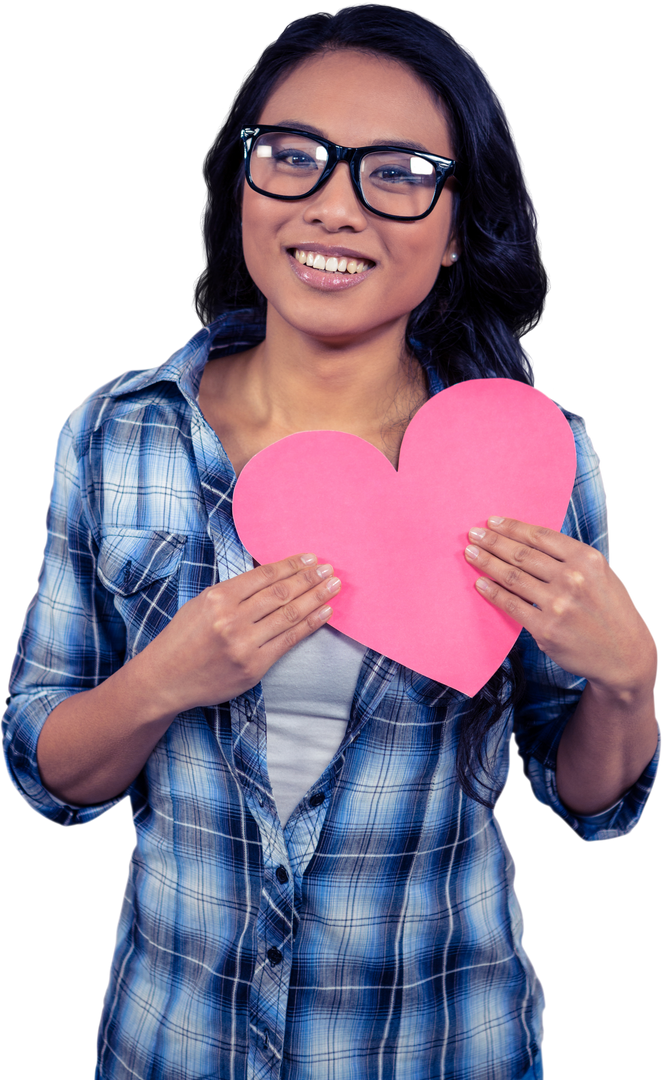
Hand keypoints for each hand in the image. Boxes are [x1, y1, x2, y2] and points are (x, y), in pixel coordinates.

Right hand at [144, 553, 341, 712]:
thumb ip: (234, 592)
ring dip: (316, 598)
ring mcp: (243, 644)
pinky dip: (310, 624)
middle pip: (280, 593)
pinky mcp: (253, 666)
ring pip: (289, 615)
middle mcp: (231, 619)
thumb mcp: (202, 603)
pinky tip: (325, 612)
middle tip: (329, 569)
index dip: (291, 566)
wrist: (165, 678)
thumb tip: (273, 576)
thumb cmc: (183, 638)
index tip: (310, 559)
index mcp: (217, 597)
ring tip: (333, 586)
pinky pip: (288, 640)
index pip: (264, 576)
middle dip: (309, 579)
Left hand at [464, 516, 657, 694]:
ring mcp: (558, 605)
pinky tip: (480, 583)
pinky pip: (512, 605)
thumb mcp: (603, 574)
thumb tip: (532, 542)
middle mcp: (573, 578)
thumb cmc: (612, 611)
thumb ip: (572, 559)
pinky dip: (493, 592)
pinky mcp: (546, 629)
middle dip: (493, 542)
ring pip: (512, 577)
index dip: (512, 527)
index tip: (492, 522)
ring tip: (470, 553)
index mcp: (587, 559)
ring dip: (487, 563)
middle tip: (473, 534)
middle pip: (522, 554)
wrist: (626, 655)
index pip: (540, 536)